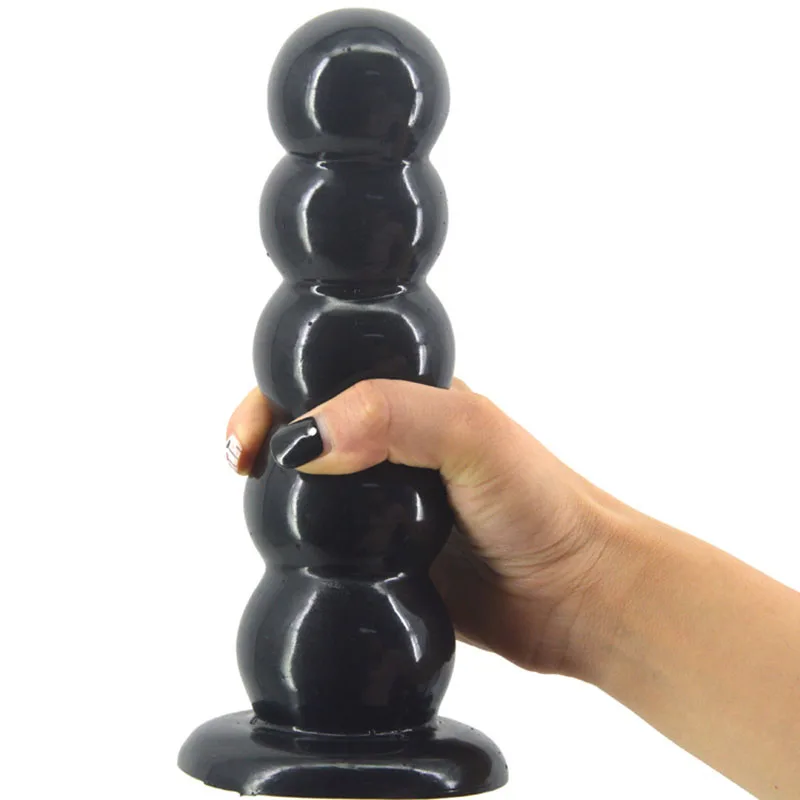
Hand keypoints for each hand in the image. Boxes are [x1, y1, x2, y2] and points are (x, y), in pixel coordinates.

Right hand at [225, 378, 641, 679]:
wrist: (577, 595)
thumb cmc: (543, 502)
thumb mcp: (474, 434)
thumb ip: (393, 417)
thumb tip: (306, 438)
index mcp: (410, 402)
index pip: (324, 379)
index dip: (277, 396)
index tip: (252, 436)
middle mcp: (393, 450)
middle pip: (307, 434)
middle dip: (265, 443)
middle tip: (243, 468)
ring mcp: (386, 508)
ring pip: (310, 495)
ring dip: (277, 501)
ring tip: (265, 514)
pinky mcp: (384, 562)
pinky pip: (326, 552)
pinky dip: (301, 551)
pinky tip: (293, 559)